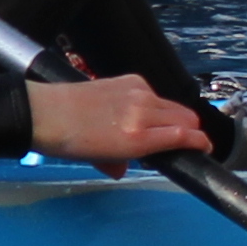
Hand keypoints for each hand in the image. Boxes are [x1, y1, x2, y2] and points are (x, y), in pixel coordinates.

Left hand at [25, 71, 210, 169]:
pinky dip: (153, 103)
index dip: (201, 144)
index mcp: (138, 138)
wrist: (42, 112)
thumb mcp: (100, 160)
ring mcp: (137, 92)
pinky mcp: (128, 79)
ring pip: (173, 105)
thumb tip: (126, 165)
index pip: (186, 136)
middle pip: (188, 118)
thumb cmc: (68, 141)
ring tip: (156, 127)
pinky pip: (153, 93)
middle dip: (190, 131)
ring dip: (174, 117)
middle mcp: (143, 113)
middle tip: (179, 140)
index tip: (204, 149)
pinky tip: (134, 109)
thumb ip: (122, 162)